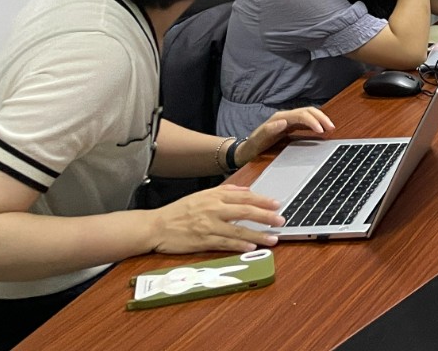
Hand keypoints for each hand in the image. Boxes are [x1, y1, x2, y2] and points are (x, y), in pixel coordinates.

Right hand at [151, 184, 283, 254]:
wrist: (156, 226)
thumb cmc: (179, 211)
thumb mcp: (202, 195)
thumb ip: (225, 191)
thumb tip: (246, 190)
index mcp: (215, 197)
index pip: (245, 197)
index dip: (263, 200)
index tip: (277, 204)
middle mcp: (214, 209)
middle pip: (245, 212)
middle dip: (266, 217)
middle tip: (281, 221)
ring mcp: (208, 226)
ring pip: (238, 230)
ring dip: (257, 235)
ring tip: (273, 239)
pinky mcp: (202, 241)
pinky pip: (224, 244)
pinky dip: (239, 246)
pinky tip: (251, 247)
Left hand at [241, 107, 334, 161]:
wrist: (246, 150)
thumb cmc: (252, 146)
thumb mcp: (257, 140)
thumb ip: (268, 130)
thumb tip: (283, 122)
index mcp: (279, 118)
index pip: (301, 114)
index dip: (312, 121)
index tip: (321, 130)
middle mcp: (285, 116)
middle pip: (308, 111)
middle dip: (321, 118)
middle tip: (331, 127)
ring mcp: (288, 120)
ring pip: (309, 114)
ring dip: (320, 119)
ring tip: (330, 127)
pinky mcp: (290, 126)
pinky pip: (306, 121)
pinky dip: (316, 123)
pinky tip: (321, 129)